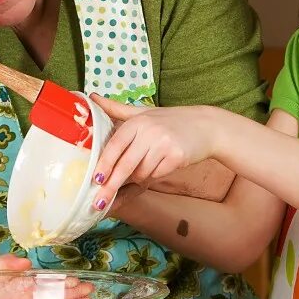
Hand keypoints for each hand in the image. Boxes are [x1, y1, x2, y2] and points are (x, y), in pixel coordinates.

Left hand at [90, 95, 217, 209]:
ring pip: (141, 173)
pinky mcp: (177, 156)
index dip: (104, 164)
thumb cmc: (170, 120)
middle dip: (111, 185)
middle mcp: (150, 131)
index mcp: (137, 121)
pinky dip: (155, 175)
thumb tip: (92, 97)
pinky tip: (161, 165)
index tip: (95, 179)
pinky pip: (157, 175)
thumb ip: (116, 109)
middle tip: (100, 201)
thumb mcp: (142, 112)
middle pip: (125, 164)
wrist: (206, 126)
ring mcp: (164, 144)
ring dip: (139, 177)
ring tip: (147, 166)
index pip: (115, 145)